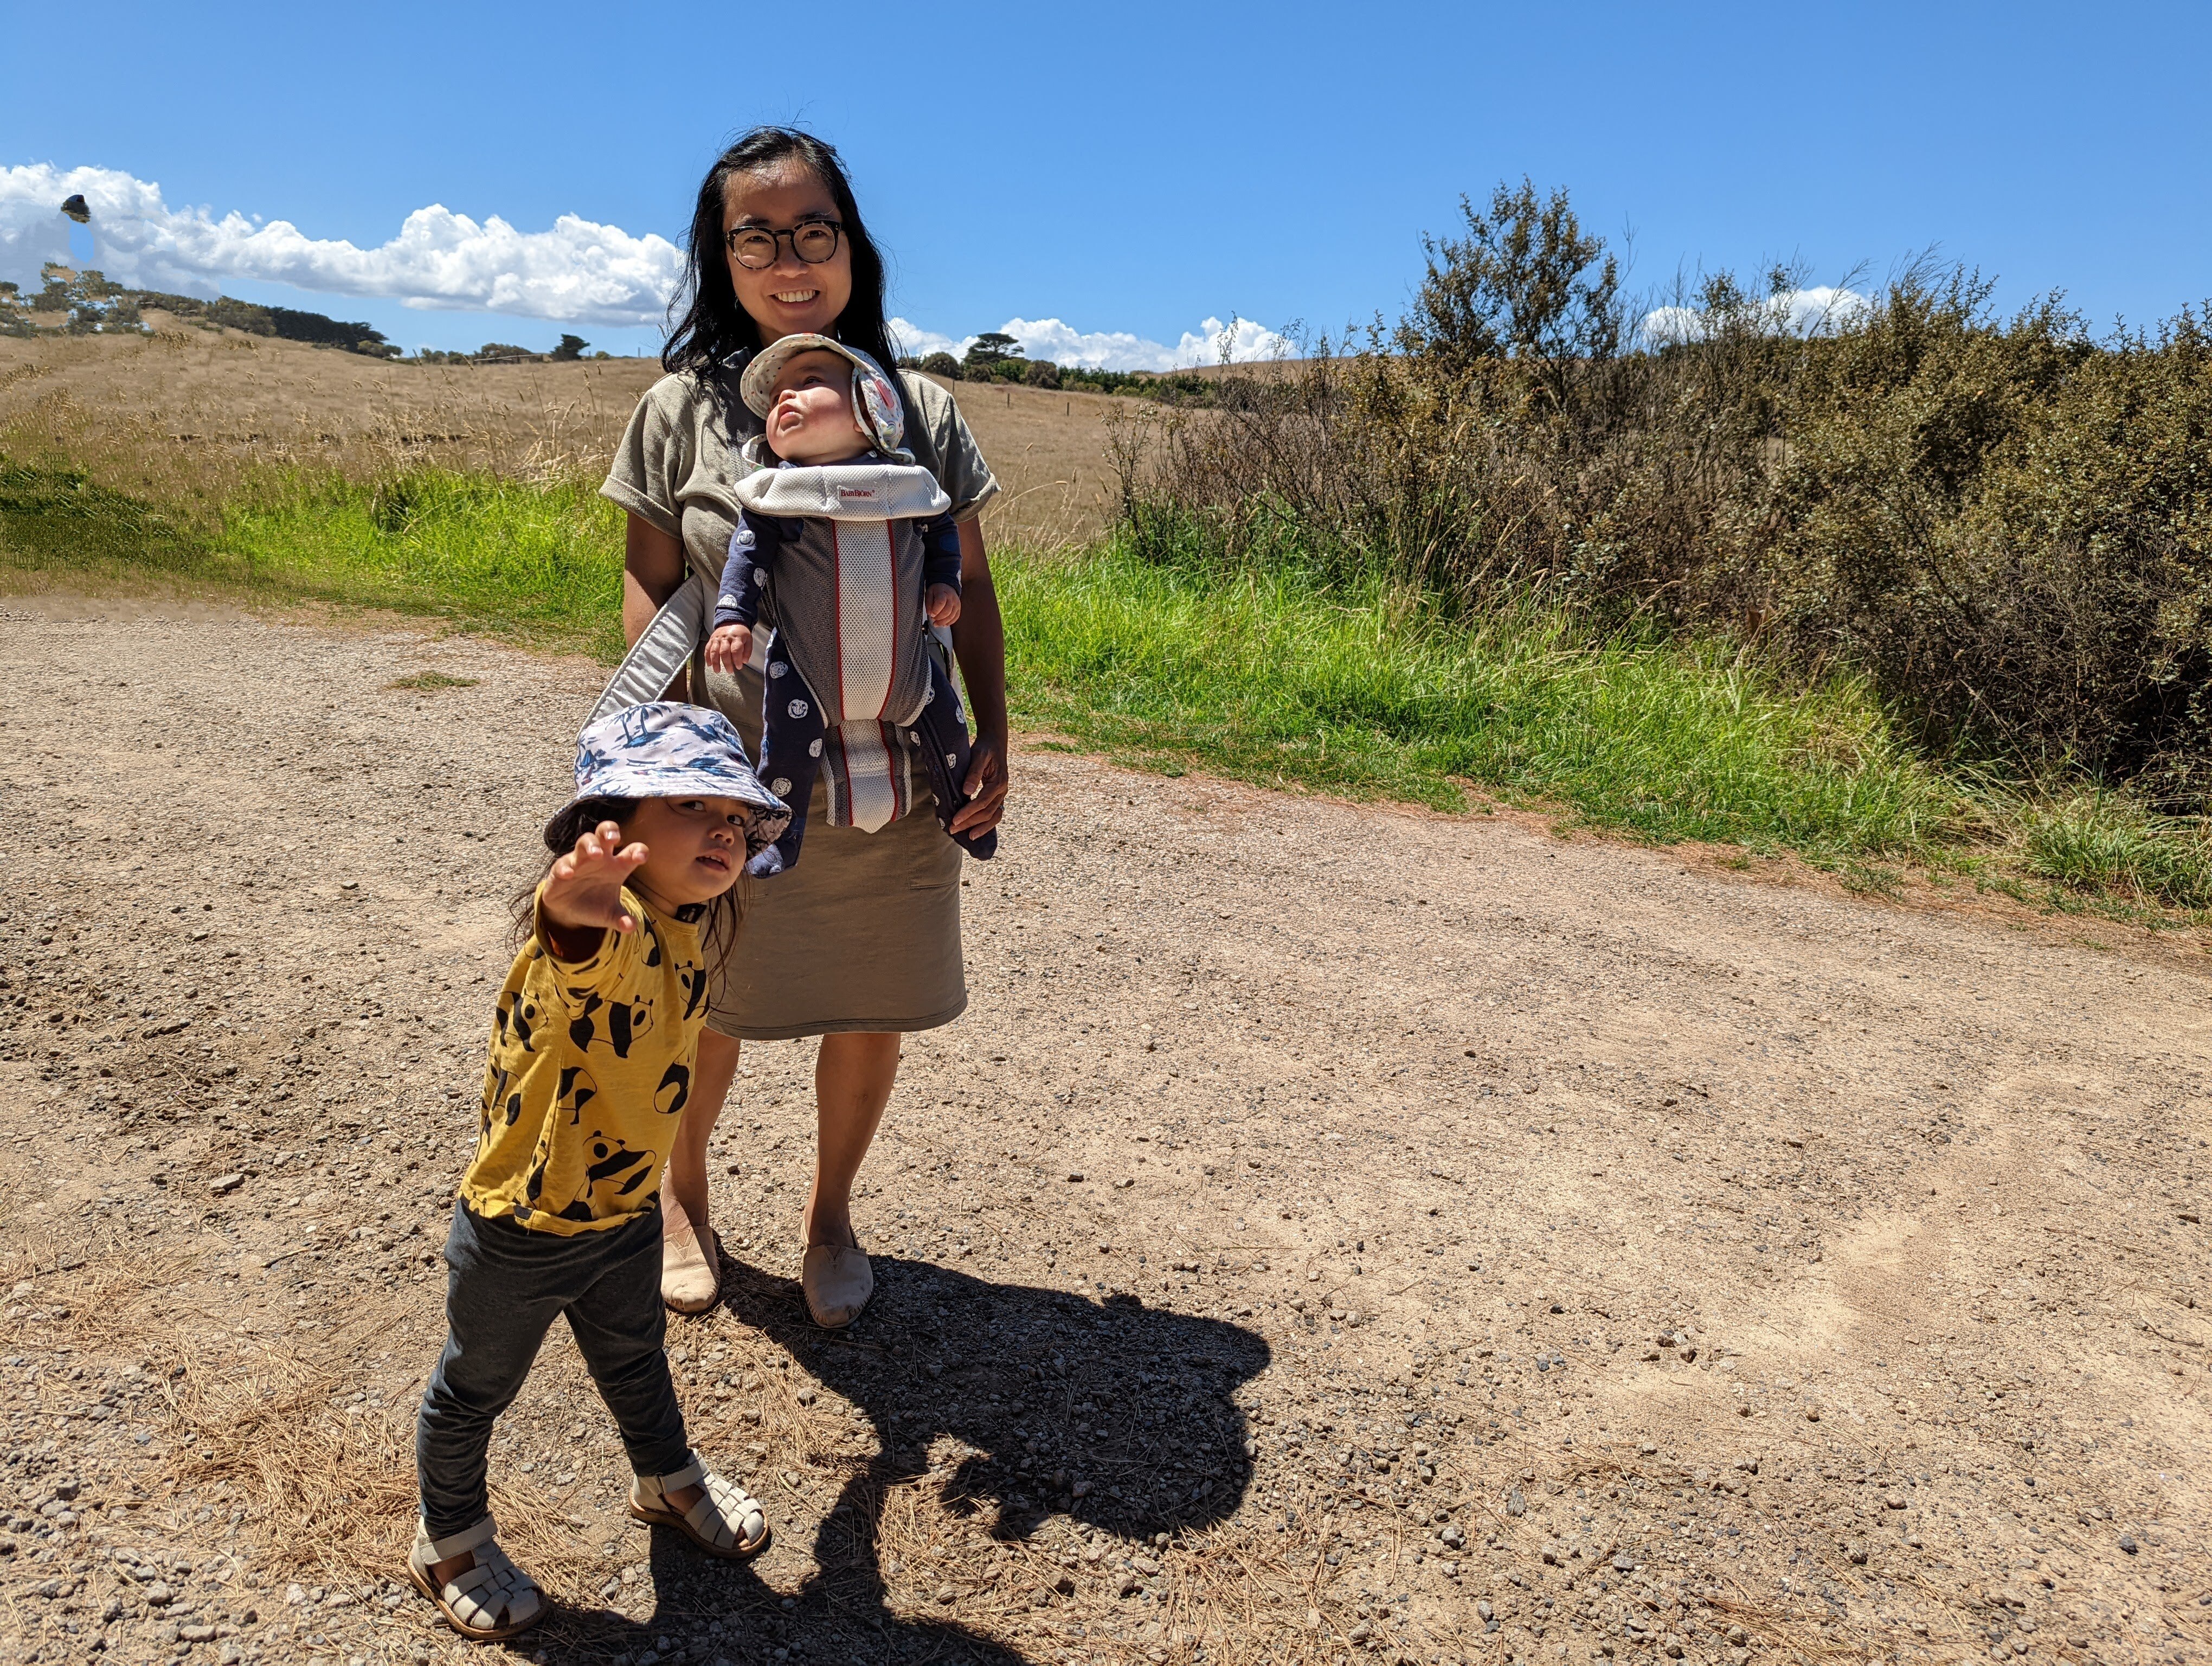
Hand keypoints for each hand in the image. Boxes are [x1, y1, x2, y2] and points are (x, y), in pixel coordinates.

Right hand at [541, 820, 646, 951]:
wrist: (569, 911)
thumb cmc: (595, 904)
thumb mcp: (610, 914)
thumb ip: (622, 919)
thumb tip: (631, 927)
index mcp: (618, 866)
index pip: (632, 850)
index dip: (638, 851)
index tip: (640, 858)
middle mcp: (600, 858)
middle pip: (606, 832)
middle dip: (610, 831)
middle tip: (614, 838)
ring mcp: (580, 860)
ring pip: (585, 841)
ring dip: (590, 845)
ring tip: (596, 854)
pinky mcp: (561, 869)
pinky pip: (563, 863)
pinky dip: (566, 867)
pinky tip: (569, 874)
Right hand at [705, 623, 752, 674]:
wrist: (731, 621)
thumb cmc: (740, 633)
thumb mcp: (748, 639)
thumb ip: (747, 651)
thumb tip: (744, 661)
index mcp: (736, 638)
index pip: (736, 650)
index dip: (737, 660)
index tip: (739, 667)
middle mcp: (726, 638)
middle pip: (724, 652)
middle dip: (726, 663)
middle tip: (730, 671)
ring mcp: (717, 639)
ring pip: (714, 651)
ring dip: (715, 662)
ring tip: (717, 671)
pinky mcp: (711, 639)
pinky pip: (707, 649)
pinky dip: (707, 657)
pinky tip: (709, 665)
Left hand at [925, 584, 961, 627]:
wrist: (946, 586)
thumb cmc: (936, 591)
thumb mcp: (929, 593)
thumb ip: (928, 603)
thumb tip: (929, 613)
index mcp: (943, 593)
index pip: (941, 602)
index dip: (936, 610)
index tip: (931, 615)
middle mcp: (951, 598)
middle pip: (947, 611)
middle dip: (939, 618)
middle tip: (933, 620)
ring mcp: (956, 603)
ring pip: (951, 616)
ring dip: (943, 622)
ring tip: (936, 624)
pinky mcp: (958, 607)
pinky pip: (956, 617)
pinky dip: (950, 622)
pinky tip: (944, 624)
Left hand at [949, 732, 1008, 837]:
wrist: (995, 743)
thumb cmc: (985, 748)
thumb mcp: (978, 755)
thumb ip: (973, 773)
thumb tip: (966, 791)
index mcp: (999, 782)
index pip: (982, 802)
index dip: (968, 812)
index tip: (955, 820)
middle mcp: (1002, 790)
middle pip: (988, 813)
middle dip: (970, 823)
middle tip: (953, 829)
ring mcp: (1001, 795)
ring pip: (994, 816)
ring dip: (981, 828)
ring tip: (968, 837)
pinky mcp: (998, 796)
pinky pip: (994, 813)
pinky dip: (986, 824)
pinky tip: (976, 830)